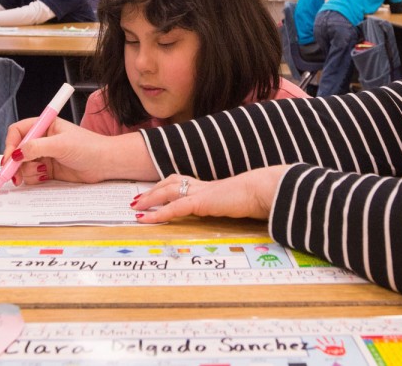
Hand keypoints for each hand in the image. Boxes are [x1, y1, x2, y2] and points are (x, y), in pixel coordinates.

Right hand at [1, 118, 155, 185]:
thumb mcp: (60, 144)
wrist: (106, 163)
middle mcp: (42, 139)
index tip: (9, 159)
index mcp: (44, 125)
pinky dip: (33, 178)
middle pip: (17, 150)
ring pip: (23, 165)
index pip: (18, 132)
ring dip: (25, 171)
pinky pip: (32, 174)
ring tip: (40, 173)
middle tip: (12, 176)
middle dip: (13, 163)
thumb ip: (36, 148)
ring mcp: (45, 155)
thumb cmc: (89, 147)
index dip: (10, 145)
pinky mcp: (49, 169)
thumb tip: (16, 154)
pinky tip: (45, 176)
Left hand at [130, 166, 290, 222]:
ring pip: (167, 191)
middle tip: (138, 200)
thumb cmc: (259, 196)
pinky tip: (145, 219)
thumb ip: (232, 205)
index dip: (167, 186)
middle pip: (170, 182)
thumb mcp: (241, 203)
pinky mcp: (201, 202)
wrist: (265, 190)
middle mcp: (203, 187)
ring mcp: (201, 193)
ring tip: (136, 208)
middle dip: (152, 191)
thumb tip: (234, 210)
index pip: (183, 182)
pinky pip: (174, 208)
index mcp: (211, 187)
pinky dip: (158, 214)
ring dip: (150, 199)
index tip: (155, 193)